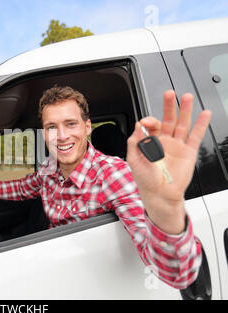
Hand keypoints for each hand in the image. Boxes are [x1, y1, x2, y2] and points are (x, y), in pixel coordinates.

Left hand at [127, 90, 211, 233]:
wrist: (160, 194)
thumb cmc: (145, 179)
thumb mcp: (133, 159)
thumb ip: (134, 142)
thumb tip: (137, 127)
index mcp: (149, 142)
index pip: (151, 125)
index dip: (149, 121)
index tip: (146, 123)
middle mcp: (164, 142)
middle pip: (168, 119)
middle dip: (168, 106)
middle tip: (169, 93)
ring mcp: (177, 146)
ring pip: (182, 124)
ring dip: (185, 110)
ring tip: (187, 97)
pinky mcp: (188, 152)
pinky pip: (196, 135)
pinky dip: (201, 124)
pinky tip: (204, 114)